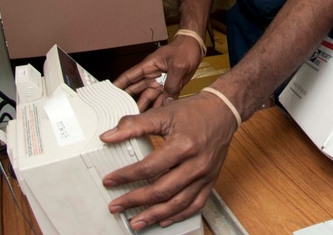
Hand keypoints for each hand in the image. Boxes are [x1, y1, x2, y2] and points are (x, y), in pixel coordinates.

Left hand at [100, 92, 237, 228]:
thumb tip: (109, 136)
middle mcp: (196, 163)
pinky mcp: (210, 180)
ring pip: (178, 203)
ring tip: (136, 222)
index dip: (126, 176)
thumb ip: (134, 125)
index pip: (149, 168)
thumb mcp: (163, 113)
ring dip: (155, 215)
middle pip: (162, 190)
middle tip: (117, 206)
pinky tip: (164, 220)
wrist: (223, 111)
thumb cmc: (195, 111)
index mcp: (183, 145)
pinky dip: (178, 215)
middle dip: (135, 201)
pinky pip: (195, 205)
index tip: (110, 181)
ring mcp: (205, 175)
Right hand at [113, 36, 203, 109]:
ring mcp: (159, 82)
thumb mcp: (178, 66)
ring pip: (147, 98)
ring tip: (135, 119)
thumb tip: (167, 101)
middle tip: (120, 113)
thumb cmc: (185, 49)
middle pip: (135, 90)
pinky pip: (161, 100)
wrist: (196, 48)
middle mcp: (151, 75)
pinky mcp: (168, 87)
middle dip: (127, 101)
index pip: (129, 77)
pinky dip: (157, 108)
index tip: (108, 95)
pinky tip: (152, 118)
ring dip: (142, 108)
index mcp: (148, 66)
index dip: (118, 85)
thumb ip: (171, 84)